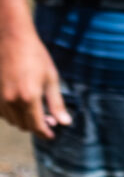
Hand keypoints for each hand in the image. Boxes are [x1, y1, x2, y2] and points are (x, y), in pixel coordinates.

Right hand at [0, 24, 69, 138]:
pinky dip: (14, 115)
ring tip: (38, 113)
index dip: (45, 133)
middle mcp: (12, 102)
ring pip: (13, 121)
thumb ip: (56, 103)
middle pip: (24, 126)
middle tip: (49, 120)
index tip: (52, 135)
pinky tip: (24, 106)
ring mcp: (0, 100)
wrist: (13, 41)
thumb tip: (65, 122)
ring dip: (25, 121)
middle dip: (37, 127)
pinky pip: (4, 114)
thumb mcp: (51, 78)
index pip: (37, 125)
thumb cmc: (36, 57)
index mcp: (29, 98)